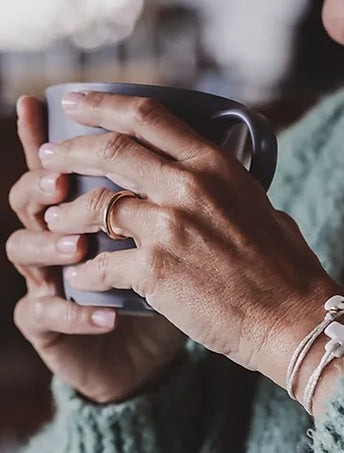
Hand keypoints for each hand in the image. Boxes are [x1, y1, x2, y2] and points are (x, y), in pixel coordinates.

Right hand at [6, 96, 185, 403]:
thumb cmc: (184, 286)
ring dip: (48, 244)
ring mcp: (51, 281)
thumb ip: (179, 199)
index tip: (42, 103)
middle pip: (31, 199)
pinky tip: (108, 315)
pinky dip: (74, 312)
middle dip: (39, 183)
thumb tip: (210, 151)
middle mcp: (65, 238)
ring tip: (78, 247)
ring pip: (22, 248)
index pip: (62, 166)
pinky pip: (44, 313)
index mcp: (93, 211)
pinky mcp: (51, 326)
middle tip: (60, 178)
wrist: (172, 348)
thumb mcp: (187, 238)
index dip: (46, 134)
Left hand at [39, 91, 343, 387]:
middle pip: (111, 152)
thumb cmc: (285, 271)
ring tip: (54, 221)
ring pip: (95, 207)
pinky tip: (83, 278)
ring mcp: (169, 227)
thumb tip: (217, 189)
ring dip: (66, 214)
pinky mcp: (155, 270)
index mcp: (216, 168)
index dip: (102, 105)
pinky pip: (102, 263)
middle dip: (69, 151)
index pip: (148, 117)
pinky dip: (86, 271)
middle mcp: (189, 188)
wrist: (291, 319)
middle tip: (48, 158)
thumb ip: (230, 193)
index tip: (75, 104)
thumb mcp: (263, 211)